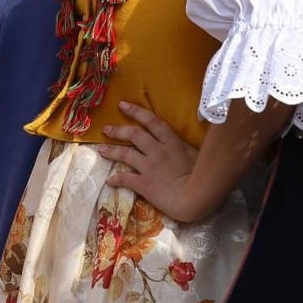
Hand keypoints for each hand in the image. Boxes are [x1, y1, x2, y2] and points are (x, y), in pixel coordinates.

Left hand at [96, 101, 213, 222]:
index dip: (136, 111)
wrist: (195, 197)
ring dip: (112, 151)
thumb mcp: (197, 154)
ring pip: (126, 154)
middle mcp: (157, 150)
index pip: (151, 121)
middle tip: (106, 128)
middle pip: (134, 134)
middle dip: (118, 130)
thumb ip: (186, 148)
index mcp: (171, 142)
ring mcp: (149, 167)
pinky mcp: (144, 184)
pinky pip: (126, 179)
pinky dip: (116, 179)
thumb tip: (184, 144)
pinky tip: (109, 181)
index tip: (122, 105)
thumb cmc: (202, 175)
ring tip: (101, 149)